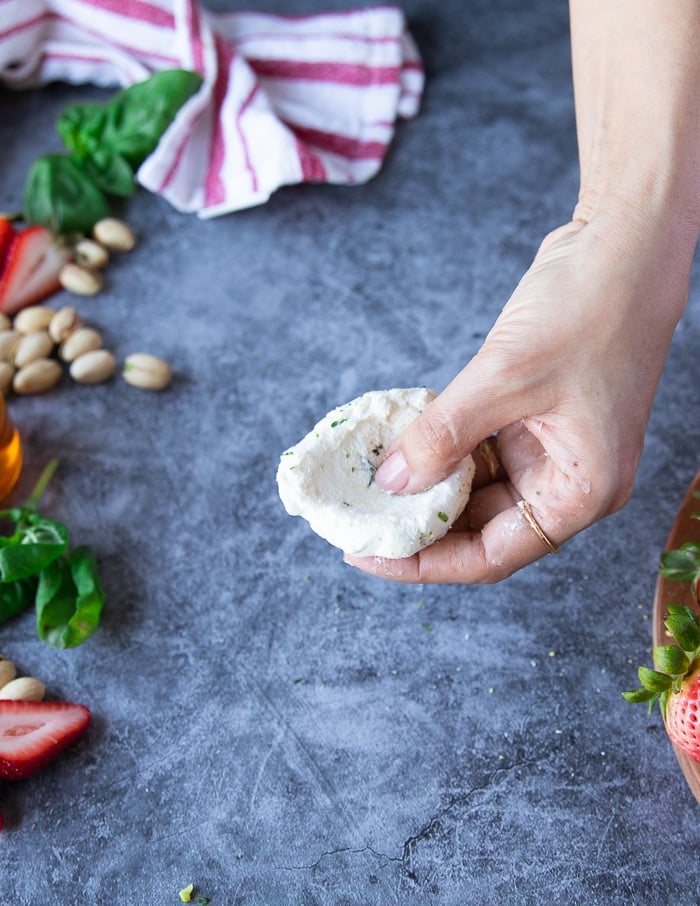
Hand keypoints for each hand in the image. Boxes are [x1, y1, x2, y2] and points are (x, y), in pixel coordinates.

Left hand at [345, 213, 690, 582]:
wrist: (622, 246)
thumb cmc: (591, 310)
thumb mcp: (507, 377)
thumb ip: (444, 436)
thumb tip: (390, 482)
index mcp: (580, 491)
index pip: (492, 555)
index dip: (426, 562)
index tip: (369, 553)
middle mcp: (565, 480)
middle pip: (479, 527)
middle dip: (418, 524)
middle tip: (358, 519)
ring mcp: (547, 448)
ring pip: (472, 488)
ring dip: (422, 484)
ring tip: (367, 483)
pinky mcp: (528, 417)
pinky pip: (473, 448)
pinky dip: (437, 448)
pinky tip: (397, 442)